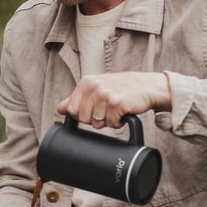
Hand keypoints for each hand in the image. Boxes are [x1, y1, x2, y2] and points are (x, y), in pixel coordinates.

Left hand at [56, 72, 171, 128]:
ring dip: (108, 121)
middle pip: (84, 119)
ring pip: (98, 123)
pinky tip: (123, 111)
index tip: (94, 109)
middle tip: (107, 109)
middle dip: (96, 120)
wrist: (147, 86)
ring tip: (116, 109)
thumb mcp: (97, 89)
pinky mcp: (117, 103)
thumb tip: (59, 109)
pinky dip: (118, 122)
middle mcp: (94, 86)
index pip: (72, 111)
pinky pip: (111, 123)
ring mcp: (105, 94)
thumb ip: (76, 99)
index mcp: (86, 83)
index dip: (83, 116)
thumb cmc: (121, 88)